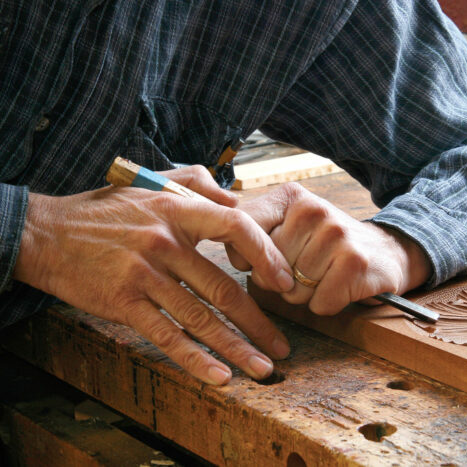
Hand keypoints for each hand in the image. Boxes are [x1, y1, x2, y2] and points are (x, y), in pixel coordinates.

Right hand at [13, 165, 294, 383]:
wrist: (46, 234)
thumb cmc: (106, 210)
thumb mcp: (152, 183)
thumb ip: (197, 181)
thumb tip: (235, 200)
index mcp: (177, 210)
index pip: (236, 227)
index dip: (267, 254)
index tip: (286, 282)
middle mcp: (164, 242)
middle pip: (223, 287)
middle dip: (259, 322)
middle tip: (283, 346)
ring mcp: (143, 275)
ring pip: (200, 318)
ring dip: (236, 347)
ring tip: (262, 368)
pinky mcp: (123, 302)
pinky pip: (167, 336)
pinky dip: (195, 359)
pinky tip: (219, 377)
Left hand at [228, 183, 430, 314]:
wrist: (385, 252)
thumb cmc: (327, 246)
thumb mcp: (290, 227)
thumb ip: (256, 233)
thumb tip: (235, 252)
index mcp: (291, 198)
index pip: (244, 230)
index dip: (245, 256)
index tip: (262, 262)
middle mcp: (313, 209)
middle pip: (267, 268)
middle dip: (281, 282)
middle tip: (305, 271)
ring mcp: (336, 234)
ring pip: (293, 291)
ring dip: (306, 296)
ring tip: (325, 277)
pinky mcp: (354, 262)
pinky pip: (319, 303)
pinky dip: (327, 305)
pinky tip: (341, 288)